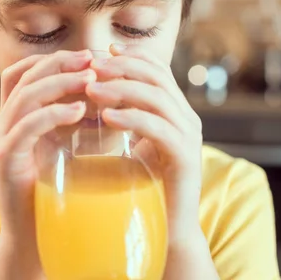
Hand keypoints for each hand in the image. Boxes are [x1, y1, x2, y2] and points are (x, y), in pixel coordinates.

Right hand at [0, 50, 95, 279]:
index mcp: (15, 115)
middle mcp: (3, 121)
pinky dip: (53, 114)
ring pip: (25, 97)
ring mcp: (2, 139)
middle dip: (60, 64)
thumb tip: (106, 91)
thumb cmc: (55, 186)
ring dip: (60, 83)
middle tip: (92, 60)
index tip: (87, 56)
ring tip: (90, 79)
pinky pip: (26, 127)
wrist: (36, 229)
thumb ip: (74, 117)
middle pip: (25, 77)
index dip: (52, 59)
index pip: (23, 72)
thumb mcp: (64, 143)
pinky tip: (79, 111)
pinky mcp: (5, 158)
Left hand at [86, 44, 203, 240]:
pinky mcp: (185, 157)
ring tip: (92, 89)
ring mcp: (188, 137)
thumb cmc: (143, 188)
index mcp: (175, 112)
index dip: (133, 56)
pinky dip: (131, 117)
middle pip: (157, 77)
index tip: (104, 51)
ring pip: (158, 97)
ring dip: (122, 88)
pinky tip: (107, 116)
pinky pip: (158, 127)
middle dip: (123, 66)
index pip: (158, 71)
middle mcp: (186, 119)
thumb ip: (123, 119)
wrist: (166, 230)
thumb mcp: (132, 145)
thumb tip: (93, 96)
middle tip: (93, 66)